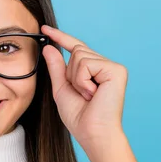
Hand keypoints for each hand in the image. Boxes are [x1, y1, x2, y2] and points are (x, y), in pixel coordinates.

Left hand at [41, 25, 127, 145]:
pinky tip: (93, 93)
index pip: (75, 47)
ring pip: (79, 55)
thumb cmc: (79, 116)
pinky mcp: (116, 70)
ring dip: (76, 79)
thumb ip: (56, 67)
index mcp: (94, 70)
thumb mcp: (61, 89)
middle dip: (70, 74)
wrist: (93, 133)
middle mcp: (105, 65)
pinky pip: (86, 63)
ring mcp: (113, 67)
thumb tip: (48, 47)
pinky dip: (82, 80)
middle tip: (81, 94)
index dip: (60, 37)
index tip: (44, 28)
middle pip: (75, 51)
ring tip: (88, 95)